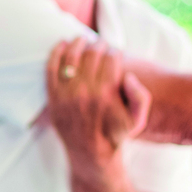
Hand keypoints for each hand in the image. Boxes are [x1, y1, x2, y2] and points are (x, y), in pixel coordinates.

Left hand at [46, 37, 151, 170]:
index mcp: (106, 93)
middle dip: (98, 45)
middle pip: (91, 55)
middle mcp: (85, 91)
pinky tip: (61, 44)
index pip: (110, 59)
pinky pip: (51, 68)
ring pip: (71, 57)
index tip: (115, 52)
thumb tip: (128, 75)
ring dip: (77, 43)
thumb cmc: (116, 133)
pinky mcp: (53, 97)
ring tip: (82, 40)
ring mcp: (66, 93)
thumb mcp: (137, 119)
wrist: (90, 151)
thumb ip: (141, 97)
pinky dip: (55, 53)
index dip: (114, 51)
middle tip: (101, 45)